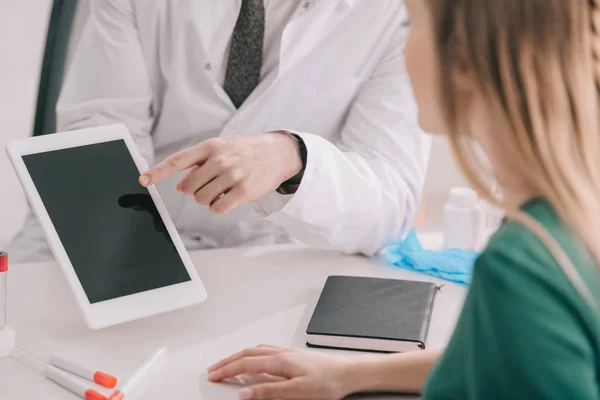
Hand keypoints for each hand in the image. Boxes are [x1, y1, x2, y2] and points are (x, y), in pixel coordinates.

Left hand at [139, 132, 301, 213]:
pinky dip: (219, 207)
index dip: (158, 171)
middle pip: (189, 187)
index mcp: (210, 147)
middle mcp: (220, 159)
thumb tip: (180, 185)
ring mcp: (232, 174)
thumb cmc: (244, 151)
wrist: (277, 153)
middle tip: (209, 185)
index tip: (143, 180)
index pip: (178, 160)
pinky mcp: (243, 190)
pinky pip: (218, 208)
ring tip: (222, 190)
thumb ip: (198, 165)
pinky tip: (228, 198)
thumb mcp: (220, 150)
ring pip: (202, 199)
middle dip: (195, 191)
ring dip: (208, 200)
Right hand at [207, 345, 353, 399]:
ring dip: (238, 356)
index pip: (245, 364)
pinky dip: (252, 353)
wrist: (348, 373)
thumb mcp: (296, 392)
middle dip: (227, 361)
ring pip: (255, 350)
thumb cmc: (327, 382)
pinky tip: (254, 358)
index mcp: (279, 360)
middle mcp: (281, 353)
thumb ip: (269, 391)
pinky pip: (265, 350)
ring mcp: (287, 352)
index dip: (226, 370)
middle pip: (246, 354)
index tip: (212, 376)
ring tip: (227, 363)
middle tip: (213, 370)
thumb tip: (244, 393)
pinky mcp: (293, 355)